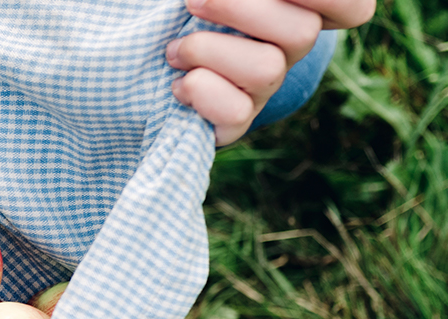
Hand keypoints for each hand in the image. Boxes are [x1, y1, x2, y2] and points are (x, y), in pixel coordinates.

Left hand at [168, 0, 374, 144]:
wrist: (149, 54)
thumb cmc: (193, 8)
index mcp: (301, 7)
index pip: (355, 10)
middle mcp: (291, 47)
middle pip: (303, 33)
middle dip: (238, 9)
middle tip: (193, 2)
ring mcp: (266, 86)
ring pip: (267, 70)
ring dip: (206, 50)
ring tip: (176, 49)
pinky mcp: (236, 121)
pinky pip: (236, 112)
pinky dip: (198, 90)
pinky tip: (180, 81)